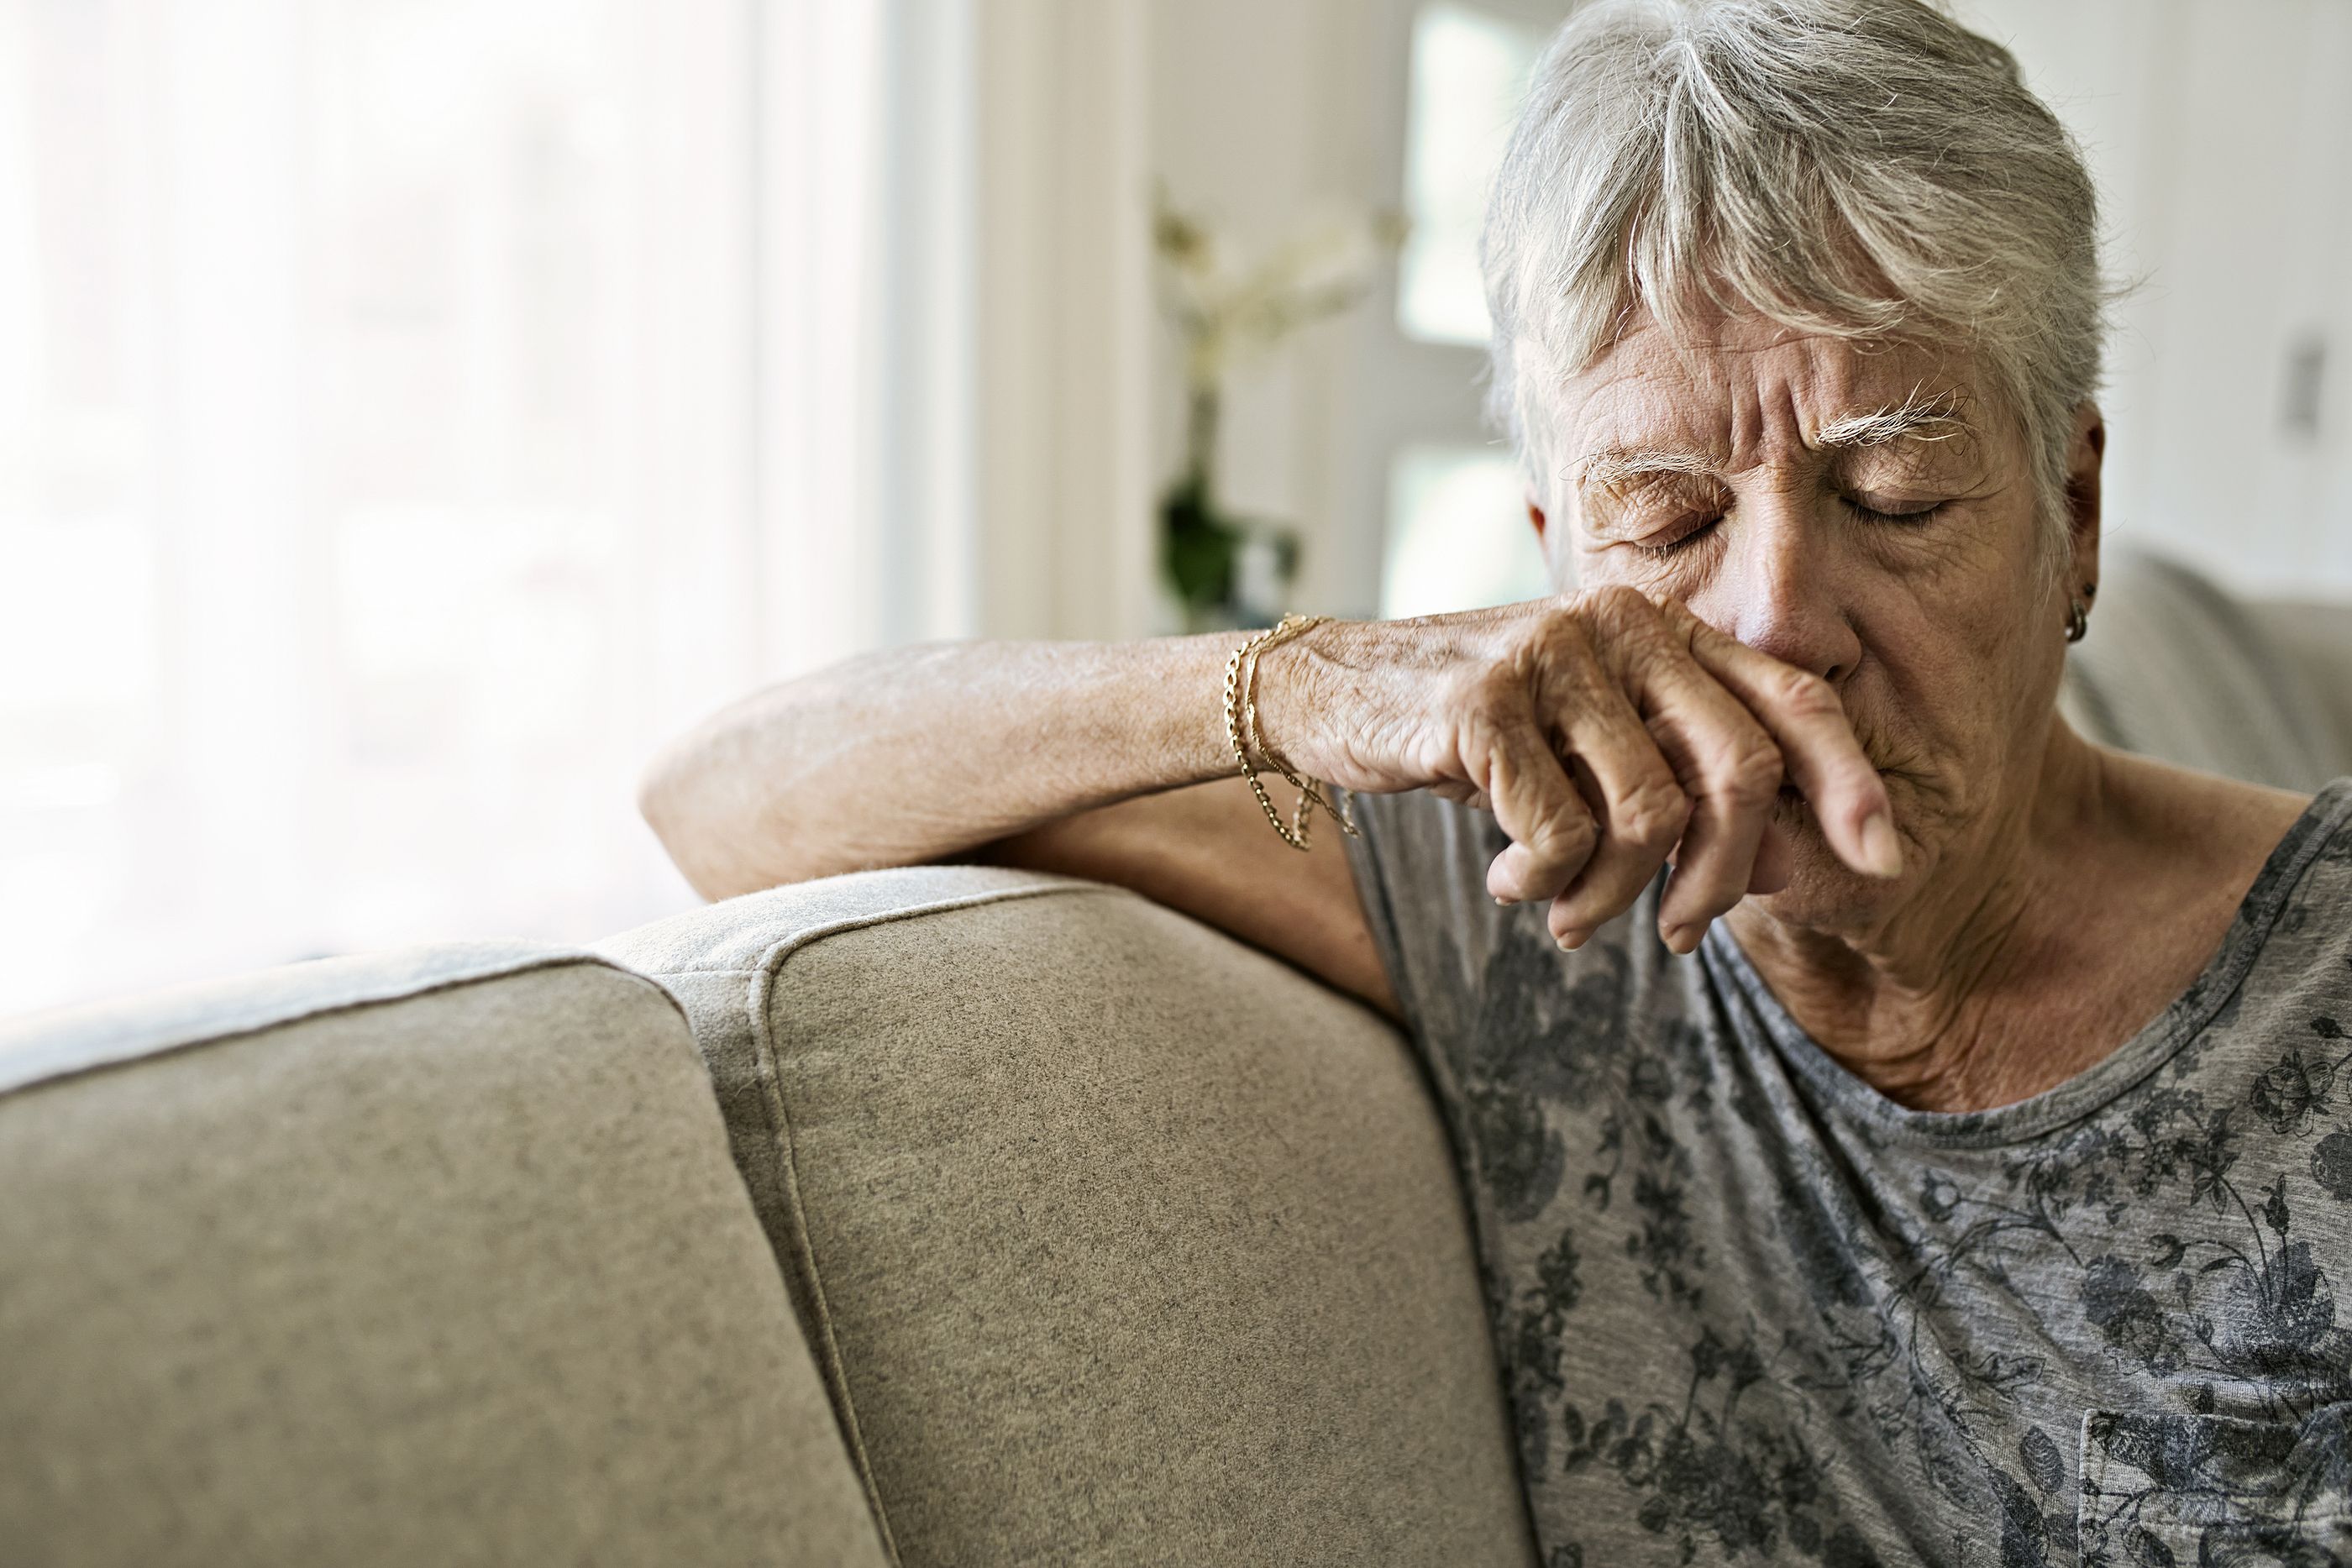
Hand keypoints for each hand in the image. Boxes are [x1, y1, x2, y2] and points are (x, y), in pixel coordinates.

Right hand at [1251, 586, 1900, 953]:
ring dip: (1610, 898)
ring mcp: (1551, 656)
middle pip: (1735, 771)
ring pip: (1646, 818)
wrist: (1330, 692)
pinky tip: (1504, 878)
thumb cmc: (1479, 732)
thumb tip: (1788, 860)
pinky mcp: (1483, 704)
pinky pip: (1558, 835)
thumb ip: (1679, 777)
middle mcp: (1618, 624)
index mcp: (1660, 628)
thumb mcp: (1588, 741)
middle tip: (1683, 935)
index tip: (1885, 863)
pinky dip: (1540, 884)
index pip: (1792, 698)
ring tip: (1565, 912)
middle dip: (1720, 879)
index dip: (1851, 783)